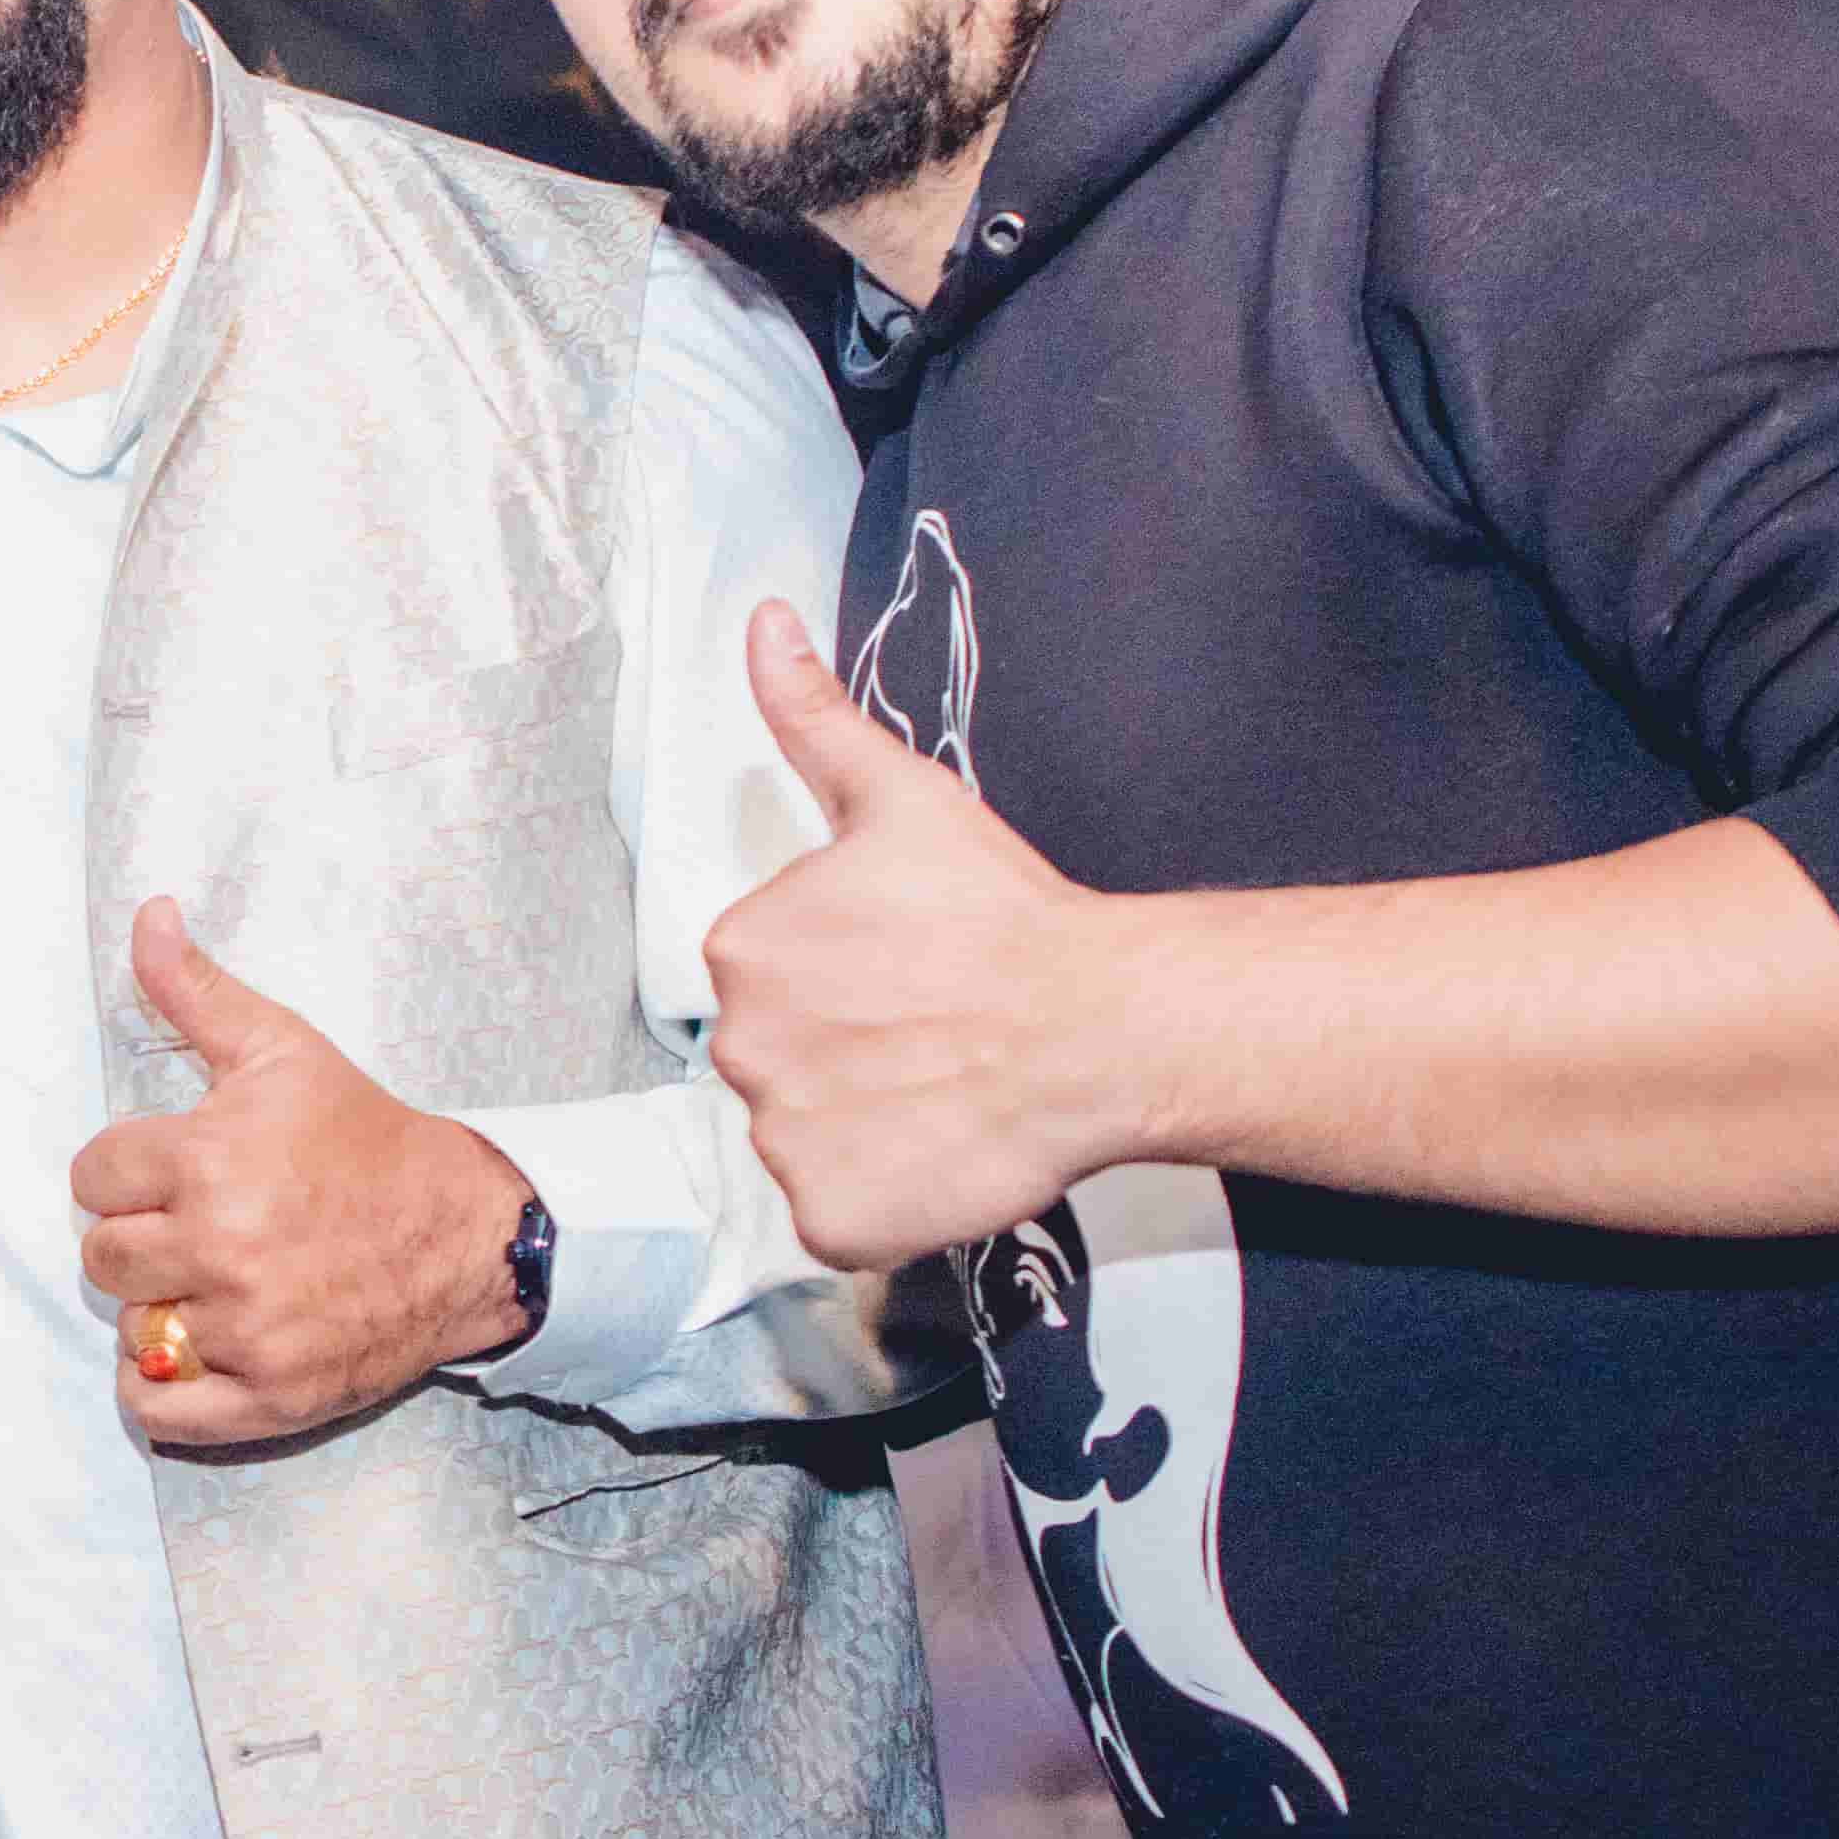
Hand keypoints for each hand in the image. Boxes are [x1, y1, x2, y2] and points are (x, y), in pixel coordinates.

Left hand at [66, 900, 536, 1442]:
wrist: (465, 1233)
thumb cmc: (365, 1139)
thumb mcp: (282, 1049)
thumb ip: (196, 990)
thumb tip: (146, 914)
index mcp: (211, 1159)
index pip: (93, 1177)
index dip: (128, 1171)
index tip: (174, 1171)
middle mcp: (222, 1247)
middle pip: (103, 1256)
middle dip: (141, 1238)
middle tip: (199, 1227)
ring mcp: (247, 1328)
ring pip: (132, 1326)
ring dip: (161, 1307)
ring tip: (219, 1280)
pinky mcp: (270, 1395)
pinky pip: (157, 1409)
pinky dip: (158, 1390)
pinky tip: (191, 1351)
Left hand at [698, 602, 1154, 1267]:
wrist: (1098, 1025)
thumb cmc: (1008, 914)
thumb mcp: (899, 796)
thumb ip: (811, 714)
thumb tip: (759, 621)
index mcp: (740, 946)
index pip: (768, 979)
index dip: (845, 982)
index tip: (911, 974)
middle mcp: (740, 1046)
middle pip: (779, 1060)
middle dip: (846, 1052)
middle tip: (933, 1032)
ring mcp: (783, 1139)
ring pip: (805, 1137)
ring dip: (864, 1122)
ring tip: (943, 1088)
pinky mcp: (829, 1217)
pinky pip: (834, 1214)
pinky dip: (880, 1196)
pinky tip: (937, 1149)